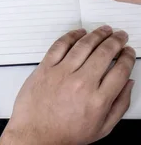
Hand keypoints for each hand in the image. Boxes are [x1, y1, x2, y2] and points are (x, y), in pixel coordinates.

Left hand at [0, 27, 135, 144]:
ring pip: (84, 45)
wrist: (36, 134)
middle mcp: (82, 83)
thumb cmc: (65, 133)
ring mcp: (62, 73)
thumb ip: (119, 105)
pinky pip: (60, 46)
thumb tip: (128, 84)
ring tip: (105, 30)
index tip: (129, 52)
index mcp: (98, 99)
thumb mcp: (102, 127)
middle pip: (104, 53)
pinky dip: (71, 36)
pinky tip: (80, 33)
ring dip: (97, 34)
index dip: (127, 57)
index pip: (120, 70)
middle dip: (116, 41)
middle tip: (120, 36)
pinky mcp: (45, 68)